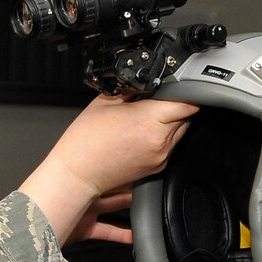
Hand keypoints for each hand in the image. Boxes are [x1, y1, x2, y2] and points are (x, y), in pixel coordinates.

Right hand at [20, 96, 194, 243]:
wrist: (75, 176)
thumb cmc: (83, 143)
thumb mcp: (105, 102)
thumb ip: (131, 90)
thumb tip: (147, 84)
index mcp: (149, 122)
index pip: (186, 102)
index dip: (186, 91)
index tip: (182, 87)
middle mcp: (159, 142)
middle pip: (186, 117)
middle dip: (176, 106)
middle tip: (160, 99)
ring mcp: (160, 158)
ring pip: (180, 133)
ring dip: (171, 122)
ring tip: (148, 117)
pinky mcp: (156, 169)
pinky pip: (170, 149)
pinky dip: (163, 138)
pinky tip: (146, 134)